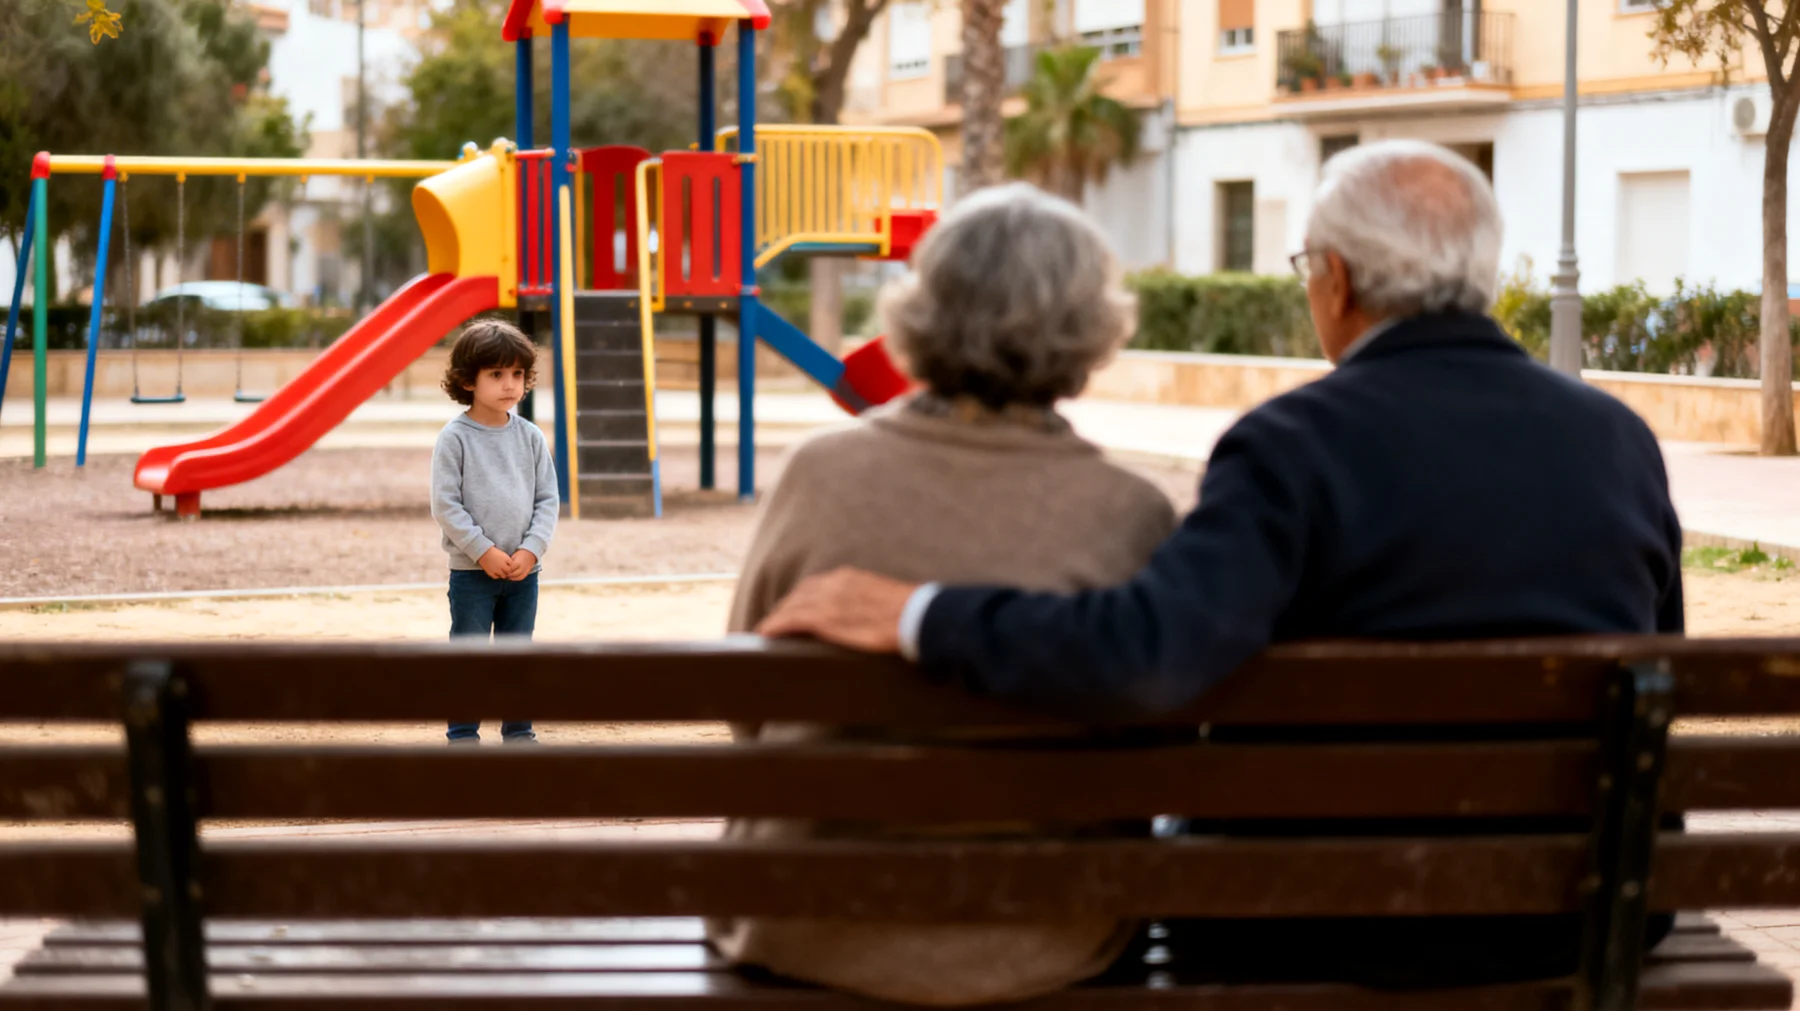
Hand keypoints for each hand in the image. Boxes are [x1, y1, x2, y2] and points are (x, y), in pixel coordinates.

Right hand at [477, 547, 510, 578]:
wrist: (483, 552)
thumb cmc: (494, 552)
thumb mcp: (503, 554)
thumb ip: (508, 560)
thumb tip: (511, 566)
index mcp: (506, 559)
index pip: (512, 566)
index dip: (511, 567)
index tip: (509, 566)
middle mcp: (502, 565)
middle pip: (508, 572)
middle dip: (508, 571)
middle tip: (506, 571)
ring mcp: (496, 570)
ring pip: (503, 576)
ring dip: (503, 574)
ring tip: (501, 572)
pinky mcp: (491, 572)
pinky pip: (496, 577)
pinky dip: (497, 576)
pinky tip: (496, 573)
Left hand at [507, 549, 537, 580]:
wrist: (529, 555)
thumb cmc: (520, 555)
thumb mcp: (514, 556)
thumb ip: (510, 562)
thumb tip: (505, 567)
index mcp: (518, 562)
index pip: (511, 568)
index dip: (506, 570)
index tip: (503, 570)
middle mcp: (522, 567)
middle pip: (514, 574)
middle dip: (509, 575)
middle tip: (504, 574)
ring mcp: (525, 571)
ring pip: (518, 577)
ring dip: (512, 578)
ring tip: (508, 577)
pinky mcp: (526, 573)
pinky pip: (521, 578)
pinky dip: (516, 579)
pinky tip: (513, 578)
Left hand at [755, 568, 917, 653]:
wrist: (917, 617)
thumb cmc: (910, 613)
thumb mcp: (884, 599)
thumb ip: (869, 602)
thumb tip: (870, 616)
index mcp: (850, 577)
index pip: (816, 584)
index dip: (802, 597)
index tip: (795, 607)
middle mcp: (835, 583)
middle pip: (799, 593)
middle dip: (785, 606)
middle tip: (775, 621)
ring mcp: (828, 599)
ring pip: (791, 605)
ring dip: (776, 616)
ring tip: (767, 629)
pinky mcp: (825, 618)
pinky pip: (790, 619)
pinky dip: (775, 625)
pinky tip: (764, 633)